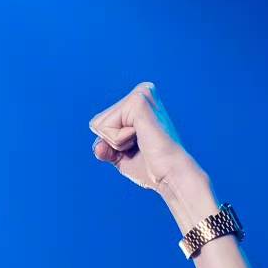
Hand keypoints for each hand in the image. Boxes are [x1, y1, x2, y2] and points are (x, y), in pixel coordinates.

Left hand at [88, 80, 208, 206]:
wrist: (170, 175)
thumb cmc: (152, 169)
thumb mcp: (122, 157)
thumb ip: (105, 148)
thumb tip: (97, 146)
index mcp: (140, 102)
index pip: (101, 123)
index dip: (113, 145)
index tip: (138, 147)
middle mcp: (141, 92)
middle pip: (97, 122)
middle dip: (113, 143)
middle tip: (141, 146)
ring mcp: (140, 94)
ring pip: (99, 124)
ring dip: (117, 142)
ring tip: (142, 142)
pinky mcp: (138, 100)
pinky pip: (106, 126)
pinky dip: (119, 140)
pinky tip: (141, 138)